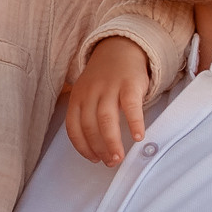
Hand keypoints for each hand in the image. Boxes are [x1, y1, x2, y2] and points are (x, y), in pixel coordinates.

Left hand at [65, 35, 150, 166]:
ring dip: (112, 142)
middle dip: (98, 148)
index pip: (73, 127)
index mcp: (77, 98)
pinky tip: (138, 137)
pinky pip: (131, 107)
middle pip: (90, 126)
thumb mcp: (87, 93)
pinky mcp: (129, 84)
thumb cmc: (104, 79)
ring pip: (106, 120)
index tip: (93, 159)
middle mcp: (90, 93)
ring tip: (119, 157)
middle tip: (110, 163)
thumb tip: (95, 148)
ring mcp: (109, 88)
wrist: (120, 48)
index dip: (82, 146)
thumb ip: (87, 115)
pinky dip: (134, 123)